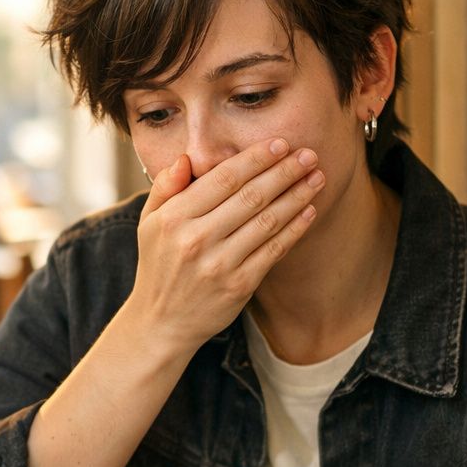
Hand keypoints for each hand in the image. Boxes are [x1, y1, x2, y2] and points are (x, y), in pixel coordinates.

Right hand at [128, 138, 324, 350]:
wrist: (161, 322)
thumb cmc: (159, 266)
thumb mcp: (149, 223)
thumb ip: (165, 187)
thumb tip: (185, 158)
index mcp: (175, 218)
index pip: (223, 178)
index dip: (256, 158)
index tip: (280, 143)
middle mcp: (196, 239)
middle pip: (250, 196)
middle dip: (284, 172)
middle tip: (309, 154)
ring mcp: (219, 264)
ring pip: (267, 221)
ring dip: (297, 196)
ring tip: (317, 177)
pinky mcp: (239, 286)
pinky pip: (273, 250)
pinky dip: (295, 229)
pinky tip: (309, 211)